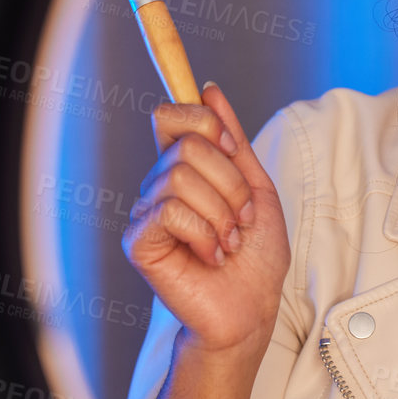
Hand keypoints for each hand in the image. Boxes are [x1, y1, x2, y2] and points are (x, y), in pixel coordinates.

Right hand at [122, 81, 290, 357]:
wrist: (251, 309)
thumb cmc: (255, 256)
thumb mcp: (258, 187)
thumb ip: (234, 140)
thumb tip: (209, 89)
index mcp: (186, 168)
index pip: (172, 114)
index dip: (206, 122)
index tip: (233, 149)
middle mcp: (160, 185)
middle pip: (187, 144)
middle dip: (230, 183)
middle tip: (241, 219)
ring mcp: (146, 212)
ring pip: (182, 176)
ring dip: (222, 213)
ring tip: (228, 242)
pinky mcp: (140, 242)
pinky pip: (170, 210)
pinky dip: (205, 234)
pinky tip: (212, 256)